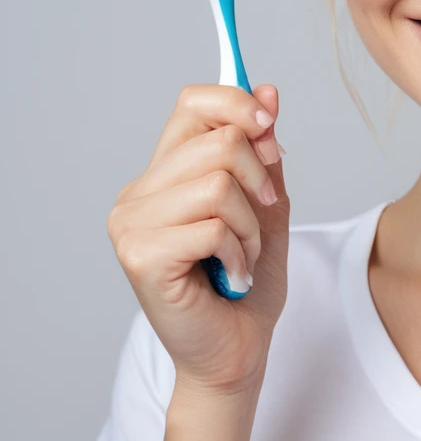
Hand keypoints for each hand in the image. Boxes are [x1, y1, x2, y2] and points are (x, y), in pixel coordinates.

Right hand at [106, 83, 289, 393]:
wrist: (237, 351)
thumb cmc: (248, 282)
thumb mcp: (268, 205)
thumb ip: (263, 151)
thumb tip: (266, 89)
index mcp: (164, 173)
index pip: (192, 104)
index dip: (238, 105)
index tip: (269, 129)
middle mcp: (138, 193)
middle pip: (219, 142)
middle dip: (260, 181)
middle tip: (260, 220)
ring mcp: (131, 224)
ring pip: (219, 183)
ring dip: (251, 226)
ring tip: (242, 255)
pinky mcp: (140, 256)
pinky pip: (213, 226)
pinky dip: (240, 254)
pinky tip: (232, 276)